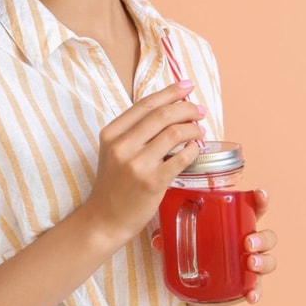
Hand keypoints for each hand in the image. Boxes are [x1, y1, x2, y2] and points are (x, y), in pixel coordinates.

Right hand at [81, 81, 206, 246]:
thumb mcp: (114, 152)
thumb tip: (170, 110)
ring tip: (200, 133)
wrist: (104, 219)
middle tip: (200, 112)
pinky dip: (193, 150)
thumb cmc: (113, 185)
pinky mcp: (152, 182)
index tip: (187, 85)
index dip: (170, 92)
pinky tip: (195, 150)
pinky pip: (181, 158)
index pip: (145, 104)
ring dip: (193, 130)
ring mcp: (137, 164)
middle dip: (187, 108)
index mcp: (111, 133)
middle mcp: (122, 145)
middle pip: (162, 115)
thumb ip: (135, 132)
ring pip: (174, 133)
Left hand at [151, 188, 278, 303]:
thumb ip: (171, 237)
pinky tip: (250, 295)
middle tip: (247, 242)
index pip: (254, 209)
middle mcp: (248, 243)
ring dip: (263, 261)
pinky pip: (257, 288)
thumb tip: (157, 240)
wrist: (195, 286)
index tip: (260, 194)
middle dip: (262, 238)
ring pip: (268, 260)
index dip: (261, 200)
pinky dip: (256, 292)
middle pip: (267, 236)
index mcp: (236, 225)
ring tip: (250, 264)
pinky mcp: (246, 285)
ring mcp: (250, 265)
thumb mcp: (183, 239)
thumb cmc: (196, 250)